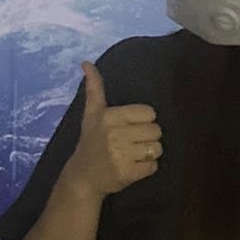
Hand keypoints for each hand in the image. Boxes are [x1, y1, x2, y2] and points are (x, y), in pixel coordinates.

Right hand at [66, 61, 162, 199]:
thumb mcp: (91, 113)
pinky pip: (153, 166)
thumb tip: (87, 62)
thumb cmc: (91, 141)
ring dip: (149, 153)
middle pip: (156, 131)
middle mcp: (114, 134)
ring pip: (157, 148)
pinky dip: (147, 168)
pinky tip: (132, 166)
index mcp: (109, 116)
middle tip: (131, 143)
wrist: (82, 176)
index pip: (149, 113)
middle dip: (147, 137)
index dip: (143, 121)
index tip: (129, 127)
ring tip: (133, 154)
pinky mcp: (128, 174)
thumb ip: (94, 88)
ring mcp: (121, 155)